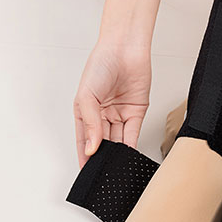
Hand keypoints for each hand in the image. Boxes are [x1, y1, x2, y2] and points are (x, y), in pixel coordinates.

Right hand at [74, 44, 150, 167]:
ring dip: (117, 154)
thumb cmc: (101, 64)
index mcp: (86, 111)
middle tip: (103, 172)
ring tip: (115, 167)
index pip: (84, 140)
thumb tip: (91, 148)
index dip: (85, 156)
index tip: (86, 172)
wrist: (125, 48)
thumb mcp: (87, 96)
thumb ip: (91, 124)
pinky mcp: (136, 112)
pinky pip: (133, 133)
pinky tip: (128, 157)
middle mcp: (102, 115)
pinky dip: (131, 146)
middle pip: (102, 142)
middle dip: (102, 157)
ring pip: (118, 140)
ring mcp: (120, 114)